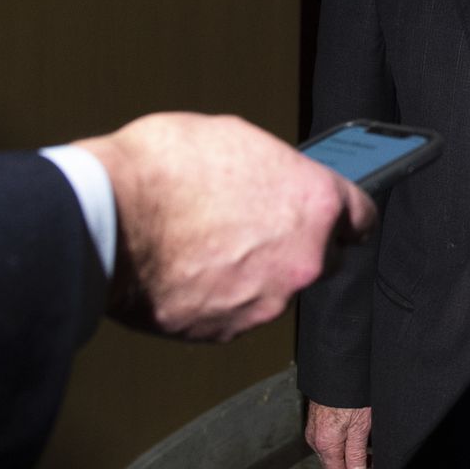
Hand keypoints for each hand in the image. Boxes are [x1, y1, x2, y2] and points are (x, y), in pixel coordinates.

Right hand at [75, 113, 376, 341]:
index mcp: (314, 203)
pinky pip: (235, 312)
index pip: (362, 217)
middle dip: (296, 246)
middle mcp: (304, 260)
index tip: (338, 219)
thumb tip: (275, 183)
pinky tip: (187, 269)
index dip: (346, 216)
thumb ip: (271, 170)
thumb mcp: (231, 138)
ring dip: (253, 273)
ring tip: (205, 244)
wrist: (107, 220)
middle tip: (252, 226)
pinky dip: (219, 296)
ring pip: (275, 288)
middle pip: (323, 258)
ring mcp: (267, 302)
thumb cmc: (163, 168)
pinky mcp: (228, 330)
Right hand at [305, 400, 372, 468]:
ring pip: (330, 453)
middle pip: (331, 465)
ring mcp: (314, 429)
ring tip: (366, 457)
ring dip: (346, 458)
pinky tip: (355, 441)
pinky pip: (327, 441)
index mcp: (326, 444)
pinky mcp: (316, 421)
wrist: (336, 371)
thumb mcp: (360, 427)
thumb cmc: (351, 396)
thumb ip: (357, 454)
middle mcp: (315, 439)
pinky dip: (341, 447)